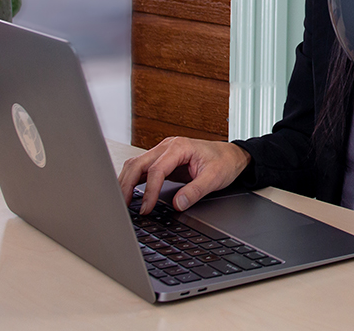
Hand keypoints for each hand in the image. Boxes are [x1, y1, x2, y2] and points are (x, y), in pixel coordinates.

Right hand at [118, 137, 251, 213]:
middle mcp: (167, 146)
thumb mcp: (214, 178)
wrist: (231, 155)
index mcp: (180, 147)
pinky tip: (129, 194)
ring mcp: (163, 152)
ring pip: (135, 165)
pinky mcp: (162, 160)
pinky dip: (133, 181)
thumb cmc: (224, 162)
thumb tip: (177, 204)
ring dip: (126, 182)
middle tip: (123, 207)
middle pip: (138, 164)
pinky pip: (142, 169)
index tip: (146, 208)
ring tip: (122, 202)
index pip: (156, 170)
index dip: (149, 191)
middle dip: (127, 185)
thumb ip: (195, 191)